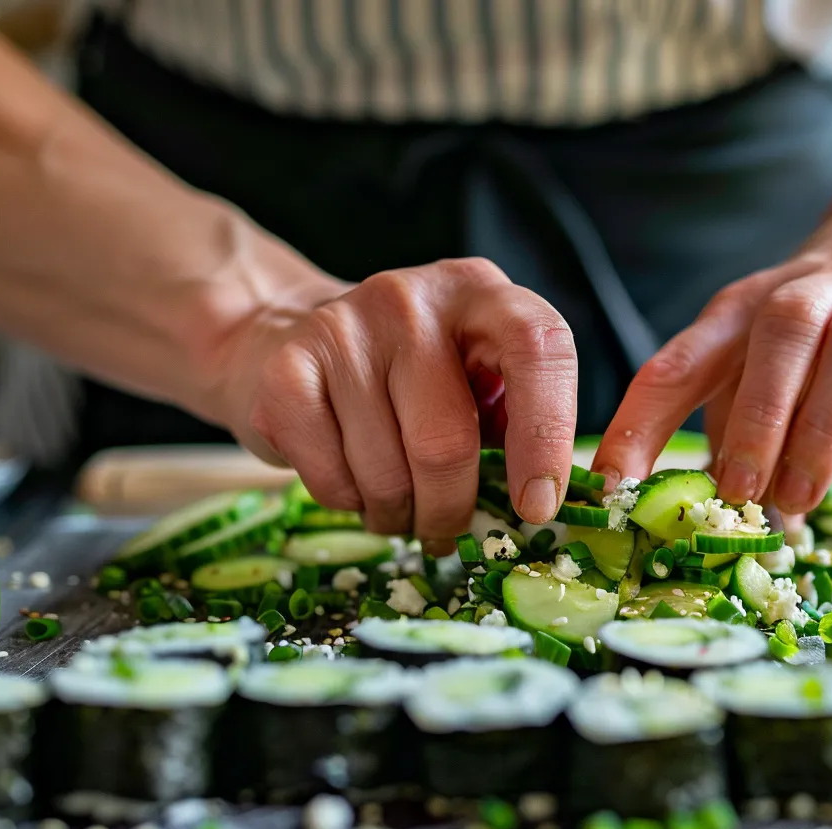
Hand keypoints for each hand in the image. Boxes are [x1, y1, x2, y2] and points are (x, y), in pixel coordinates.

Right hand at [212, 258, 576, 550]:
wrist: (284, 337)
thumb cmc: (408, 377)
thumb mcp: (476, 379)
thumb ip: (516, 424)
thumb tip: (541, 509)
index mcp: (482, 293)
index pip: (539, 348)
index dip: (546, 435)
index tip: (536, 506)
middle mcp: (414, 298)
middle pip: (446, 441)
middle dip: (450, 509)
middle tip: (446, 532)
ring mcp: (343, 327)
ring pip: (387, 472)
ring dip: (398, 515)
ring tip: (397, 507)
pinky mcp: (287, 369)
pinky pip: (332, 479)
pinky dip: (348, 504)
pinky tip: (352, 482)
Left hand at [593, 200, 831, 511]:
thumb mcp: (771, 370)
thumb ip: (739, 427)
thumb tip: (706, 512)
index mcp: (749, 306)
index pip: (683, 358)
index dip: (643, 419)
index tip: (611, 485)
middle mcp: (818, 285)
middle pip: (779, 332)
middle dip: (755, 416)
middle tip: (738, 492)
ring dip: (824, 424)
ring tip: (802, 495)